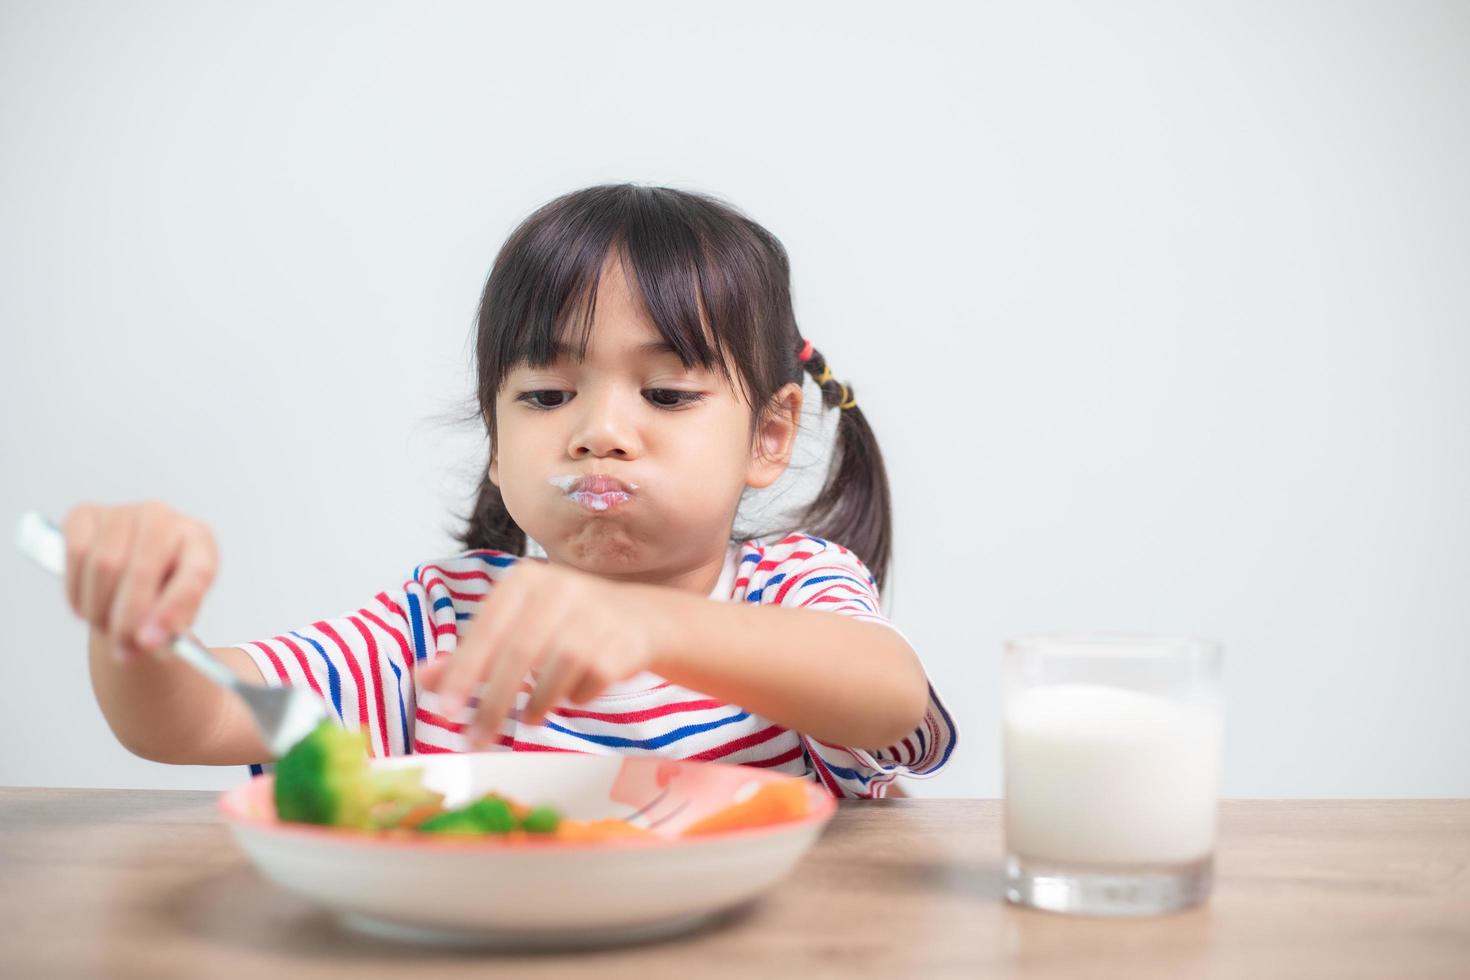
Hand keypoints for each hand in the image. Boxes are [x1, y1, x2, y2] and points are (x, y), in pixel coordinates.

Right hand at [61, 500, 219, 661]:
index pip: (195, 572)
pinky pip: (76, 553)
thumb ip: (170, 629)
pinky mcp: (86, 514)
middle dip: (128, 619)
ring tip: (107, 629)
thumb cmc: (161, 592)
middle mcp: (164, 518)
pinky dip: (76, 591)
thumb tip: (151, 641)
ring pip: (104, 566)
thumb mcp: (178, 614)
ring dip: (100, 610)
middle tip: (123, 651)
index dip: (173, 608)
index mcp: (199, 541)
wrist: (130, 572)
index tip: (153, 642)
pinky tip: (87, 607)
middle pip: (143, 569)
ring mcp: (124, 512)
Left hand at [416, 560, 667, 746]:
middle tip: (476, 739)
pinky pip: (590, 682)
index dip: (464, 672)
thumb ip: (471, 653)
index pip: (487, 629)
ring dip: (537, 703)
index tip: (446, 711)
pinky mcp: (623, 641)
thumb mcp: (515, 627)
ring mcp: (596, 613)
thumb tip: (421, 679)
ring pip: (555, 669)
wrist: (638, 619)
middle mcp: (561, 588)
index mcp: (525, 580)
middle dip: (494, 702)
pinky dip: (575, 697)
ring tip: (530, 719)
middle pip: (518, 652)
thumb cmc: (563, 623)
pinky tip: (572, 696)